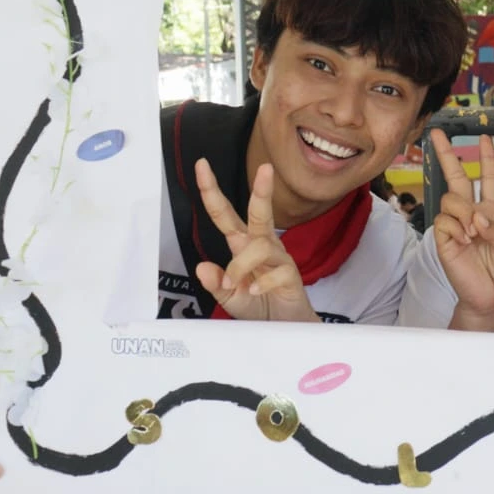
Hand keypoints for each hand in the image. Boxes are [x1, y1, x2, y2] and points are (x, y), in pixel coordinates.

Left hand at [195, 159, 317, 322]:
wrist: (283, 328)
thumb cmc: (258, 306)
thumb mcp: (228, 297)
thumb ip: (215, 283)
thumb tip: (201, 267)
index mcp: (241, 245)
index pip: (224, 214)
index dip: (211, 190)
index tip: (201, 165)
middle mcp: (261, 246)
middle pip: (260, 213)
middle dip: (262, 190)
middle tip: (266, 168)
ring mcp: (279, 259)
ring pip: (261, 246)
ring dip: (241, 265)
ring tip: (234, 284)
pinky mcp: (292, 276)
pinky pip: (278, 272)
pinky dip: (263, 283)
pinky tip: (256, 292)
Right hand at [431, 131, 493, 330]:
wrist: (493, 297)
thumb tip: (477, 217)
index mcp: (491, 212)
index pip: (488, 179)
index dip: (487, 158)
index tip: (487, 137)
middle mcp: (471, 214)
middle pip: (457, 178)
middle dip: (447, 155)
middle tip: (437, 134)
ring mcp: (456, 226)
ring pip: (451, 198)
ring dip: (465, 211)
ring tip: (475, 232)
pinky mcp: (444, 239)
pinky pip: (444, 220)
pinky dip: (457, 227)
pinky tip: (466, 240)